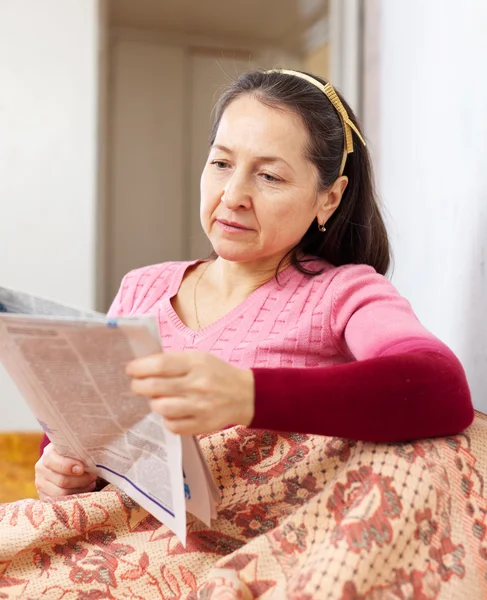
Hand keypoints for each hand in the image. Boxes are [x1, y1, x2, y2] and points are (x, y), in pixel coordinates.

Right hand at [35, 443, 97, 499]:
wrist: (67, 462)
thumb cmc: (76, 454)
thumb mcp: (76, 448)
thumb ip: (81, 451)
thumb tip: (93, 456)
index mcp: (48, 453)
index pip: (52, 460)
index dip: (67, 465)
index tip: (82, 468)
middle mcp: (41, 468)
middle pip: (61, 480)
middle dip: (80, 480)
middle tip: (93, 477)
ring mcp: (41, 484)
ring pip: (61, 493)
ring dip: (80, 489)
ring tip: (91, 483)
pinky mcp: (44, 496)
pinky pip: (60, 501)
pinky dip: (74, 497)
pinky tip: (84, 491)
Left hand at [126, 351, 254, 434]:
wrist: (245, 395)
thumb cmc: (217, 373)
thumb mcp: (199, 358)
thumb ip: (174, 361)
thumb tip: (143, 366)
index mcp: (196, 363)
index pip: (160, 365)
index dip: (139, 367)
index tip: (131, 369)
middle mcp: (197, 385)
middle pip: (154, 387)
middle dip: (138, 386)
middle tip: (137, 385)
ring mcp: (200, 407)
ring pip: (161, 407)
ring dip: (153, 403)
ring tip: (157, 399)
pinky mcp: (202, 425)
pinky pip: (172, 425)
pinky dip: (167, 419)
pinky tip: (171, 412)